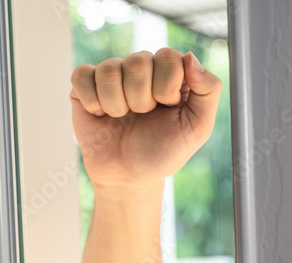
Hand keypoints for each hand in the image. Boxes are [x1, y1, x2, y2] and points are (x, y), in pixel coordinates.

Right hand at [69, 49, 222, 188]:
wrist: (128, 176)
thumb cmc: (163, 152)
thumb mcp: (197, 128)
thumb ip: (208, 91)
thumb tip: (190, 57)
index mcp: (170, 73)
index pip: (168, 56)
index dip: (166, 87)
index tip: (167, 108)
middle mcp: (142, 68)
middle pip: (138, 61)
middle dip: (142, 100)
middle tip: (143, 117)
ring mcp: (112, 75)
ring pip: (109, 70)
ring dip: (117, 105)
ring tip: (122, 118)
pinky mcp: (85, 84)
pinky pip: (83, 76)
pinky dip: (93, 102)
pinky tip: (100, 115)